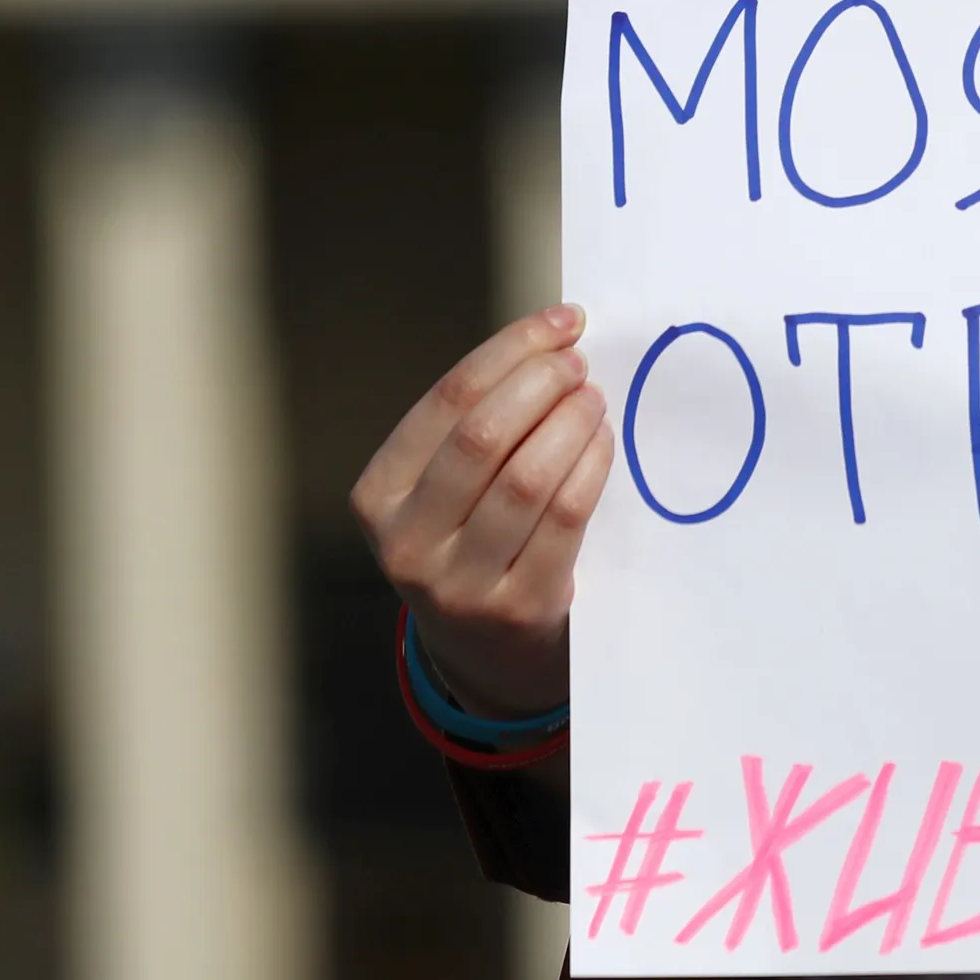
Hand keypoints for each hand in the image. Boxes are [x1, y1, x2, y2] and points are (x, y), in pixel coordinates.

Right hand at [351, 303, 613, 717]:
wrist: (487, 658)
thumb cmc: (470, 546)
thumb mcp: (442, 493)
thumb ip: (476, 426)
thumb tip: (552, 340)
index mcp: (377, 498)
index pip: (447, 401)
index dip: (510, 351)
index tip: (561, 322)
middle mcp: (407, 543)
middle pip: (481, 436)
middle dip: (540, 383)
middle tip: (579, 362)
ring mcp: (459, 584)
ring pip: (524, 479)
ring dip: (570, 423)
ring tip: (594, 397)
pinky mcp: (517, 609)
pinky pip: (563, 519)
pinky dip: (589, 468)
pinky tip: (602, 443)